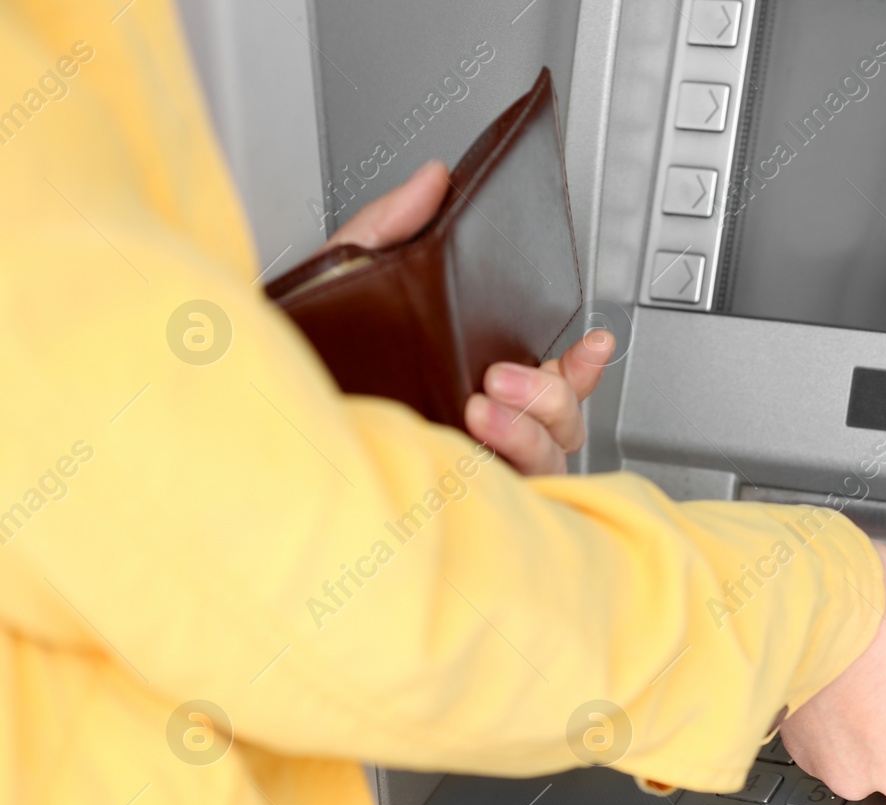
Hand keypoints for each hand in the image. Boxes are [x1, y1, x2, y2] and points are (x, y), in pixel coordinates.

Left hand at [320, 161, 613, 475]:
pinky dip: (514, 469)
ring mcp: (477, 466)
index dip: (583, 362)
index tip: (593, 342)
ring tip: (480, 407)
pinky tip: (483, 444)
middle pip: (564, 419)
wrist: (249, 415)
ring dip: (529, 428)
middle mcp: (486, 426)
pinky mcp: (460, 500)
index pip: (552, 375)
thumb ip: (389, 225)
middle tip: (498, 374)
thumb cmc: (297, 360)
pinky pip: (518, 496)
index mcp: (472, 375)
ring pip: (551, 457)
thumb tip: (434, 180)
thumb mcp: (343, 277)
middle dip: (550, 393)